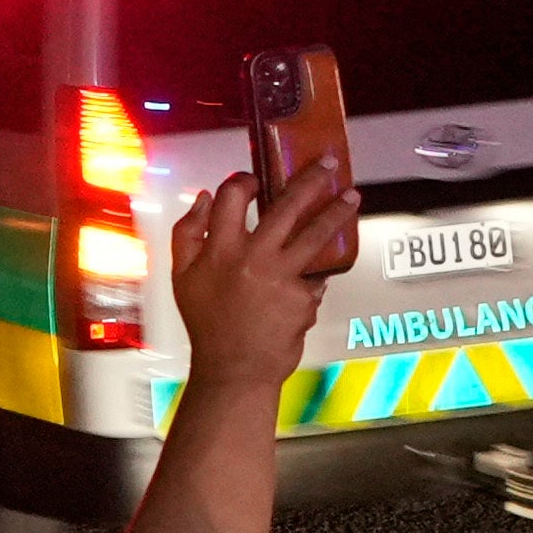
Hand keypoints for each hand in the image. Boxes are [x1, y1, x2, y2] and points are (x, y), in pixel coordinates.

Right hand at [161, 155, 363, 374]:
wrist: (234, 369)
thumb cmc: (207, 323)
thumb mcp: (181, 277)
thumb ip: (187, 233)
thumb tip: (203, 197)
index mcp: (220, 250)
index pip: (232, 197)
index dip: (243, 180)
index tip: (253, 177)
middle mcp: (253, 258)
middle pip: (287, 206)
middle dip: (310, 180)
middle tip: (328, 163)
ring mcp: (282, 278)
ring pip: (316, 234)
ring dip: (336, 212)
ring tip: (351, 196)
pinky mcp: (304, 299)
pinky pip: (313, 278)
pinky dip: (311, 278)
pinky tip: (308, 283)